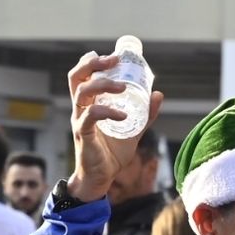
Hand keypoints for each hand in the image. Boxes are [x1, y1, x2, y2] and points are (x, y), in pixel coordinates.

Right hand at [66, 52, 164, 202]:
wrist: (102, 177)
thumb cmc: (112, 152)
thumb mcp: (134, 129)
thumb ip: (145, 113)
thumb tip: (158, 93)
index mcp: (89, 103)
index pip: (83, 75)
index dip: (93, 61)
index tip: (115, 57)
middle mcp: (81, 107)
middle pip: (76, 77)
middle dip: (93, 64)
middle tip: (114, 61)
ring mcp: (79, 119)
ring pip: (82, 92)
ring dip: (103, 85)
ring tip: (124, 87)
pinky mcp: (82, 133)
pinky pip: (90, 116)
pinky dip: (107, 112)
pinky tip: (123, 116)